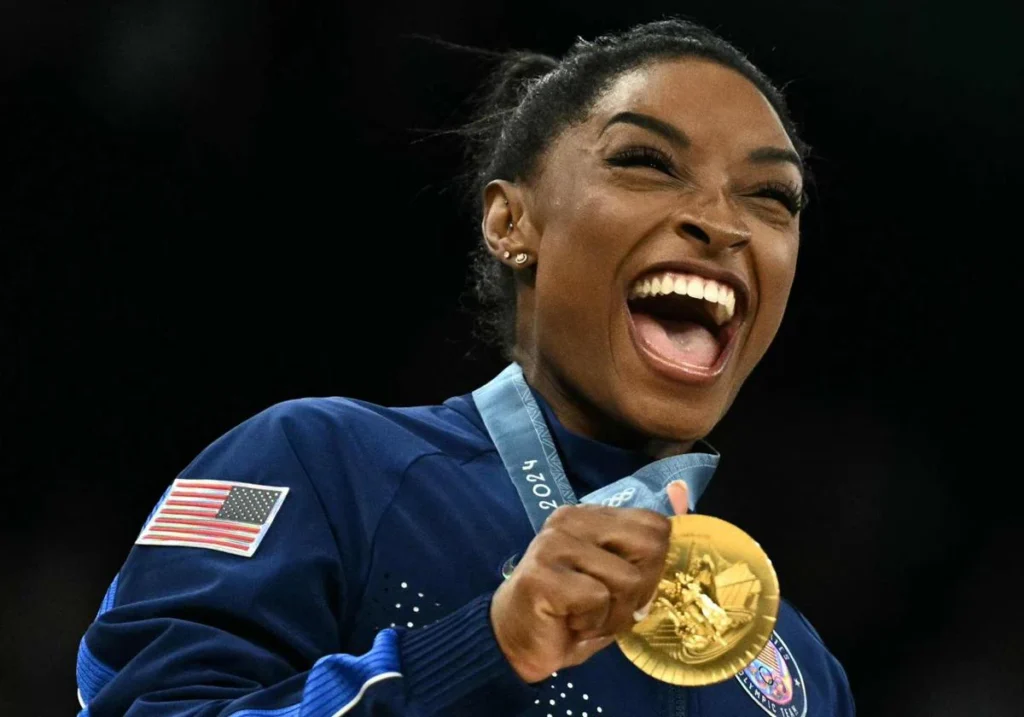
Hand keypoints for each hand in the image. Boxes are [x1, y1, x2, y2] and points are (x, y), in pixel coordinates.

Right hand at [491, 481, 689, 682]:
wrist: (515, 644)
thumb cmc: (571, 613)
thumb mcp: (616, 579)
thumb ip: (646, 547)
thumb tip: (683, 494)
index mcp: (590, 515)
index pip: (655, 525)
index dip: (653, 566)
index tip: (626, 588)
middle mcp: (570, 520)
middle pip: (650, 548)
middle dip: (640, 590)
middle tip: (608, 605)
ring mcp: (553, 545)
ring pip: (628, 579)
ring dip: (614, 614)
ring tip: (586, 617)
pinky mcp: (543, 575)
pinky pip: (598, 599)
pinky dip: (592, 622)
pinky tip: (570, 623)